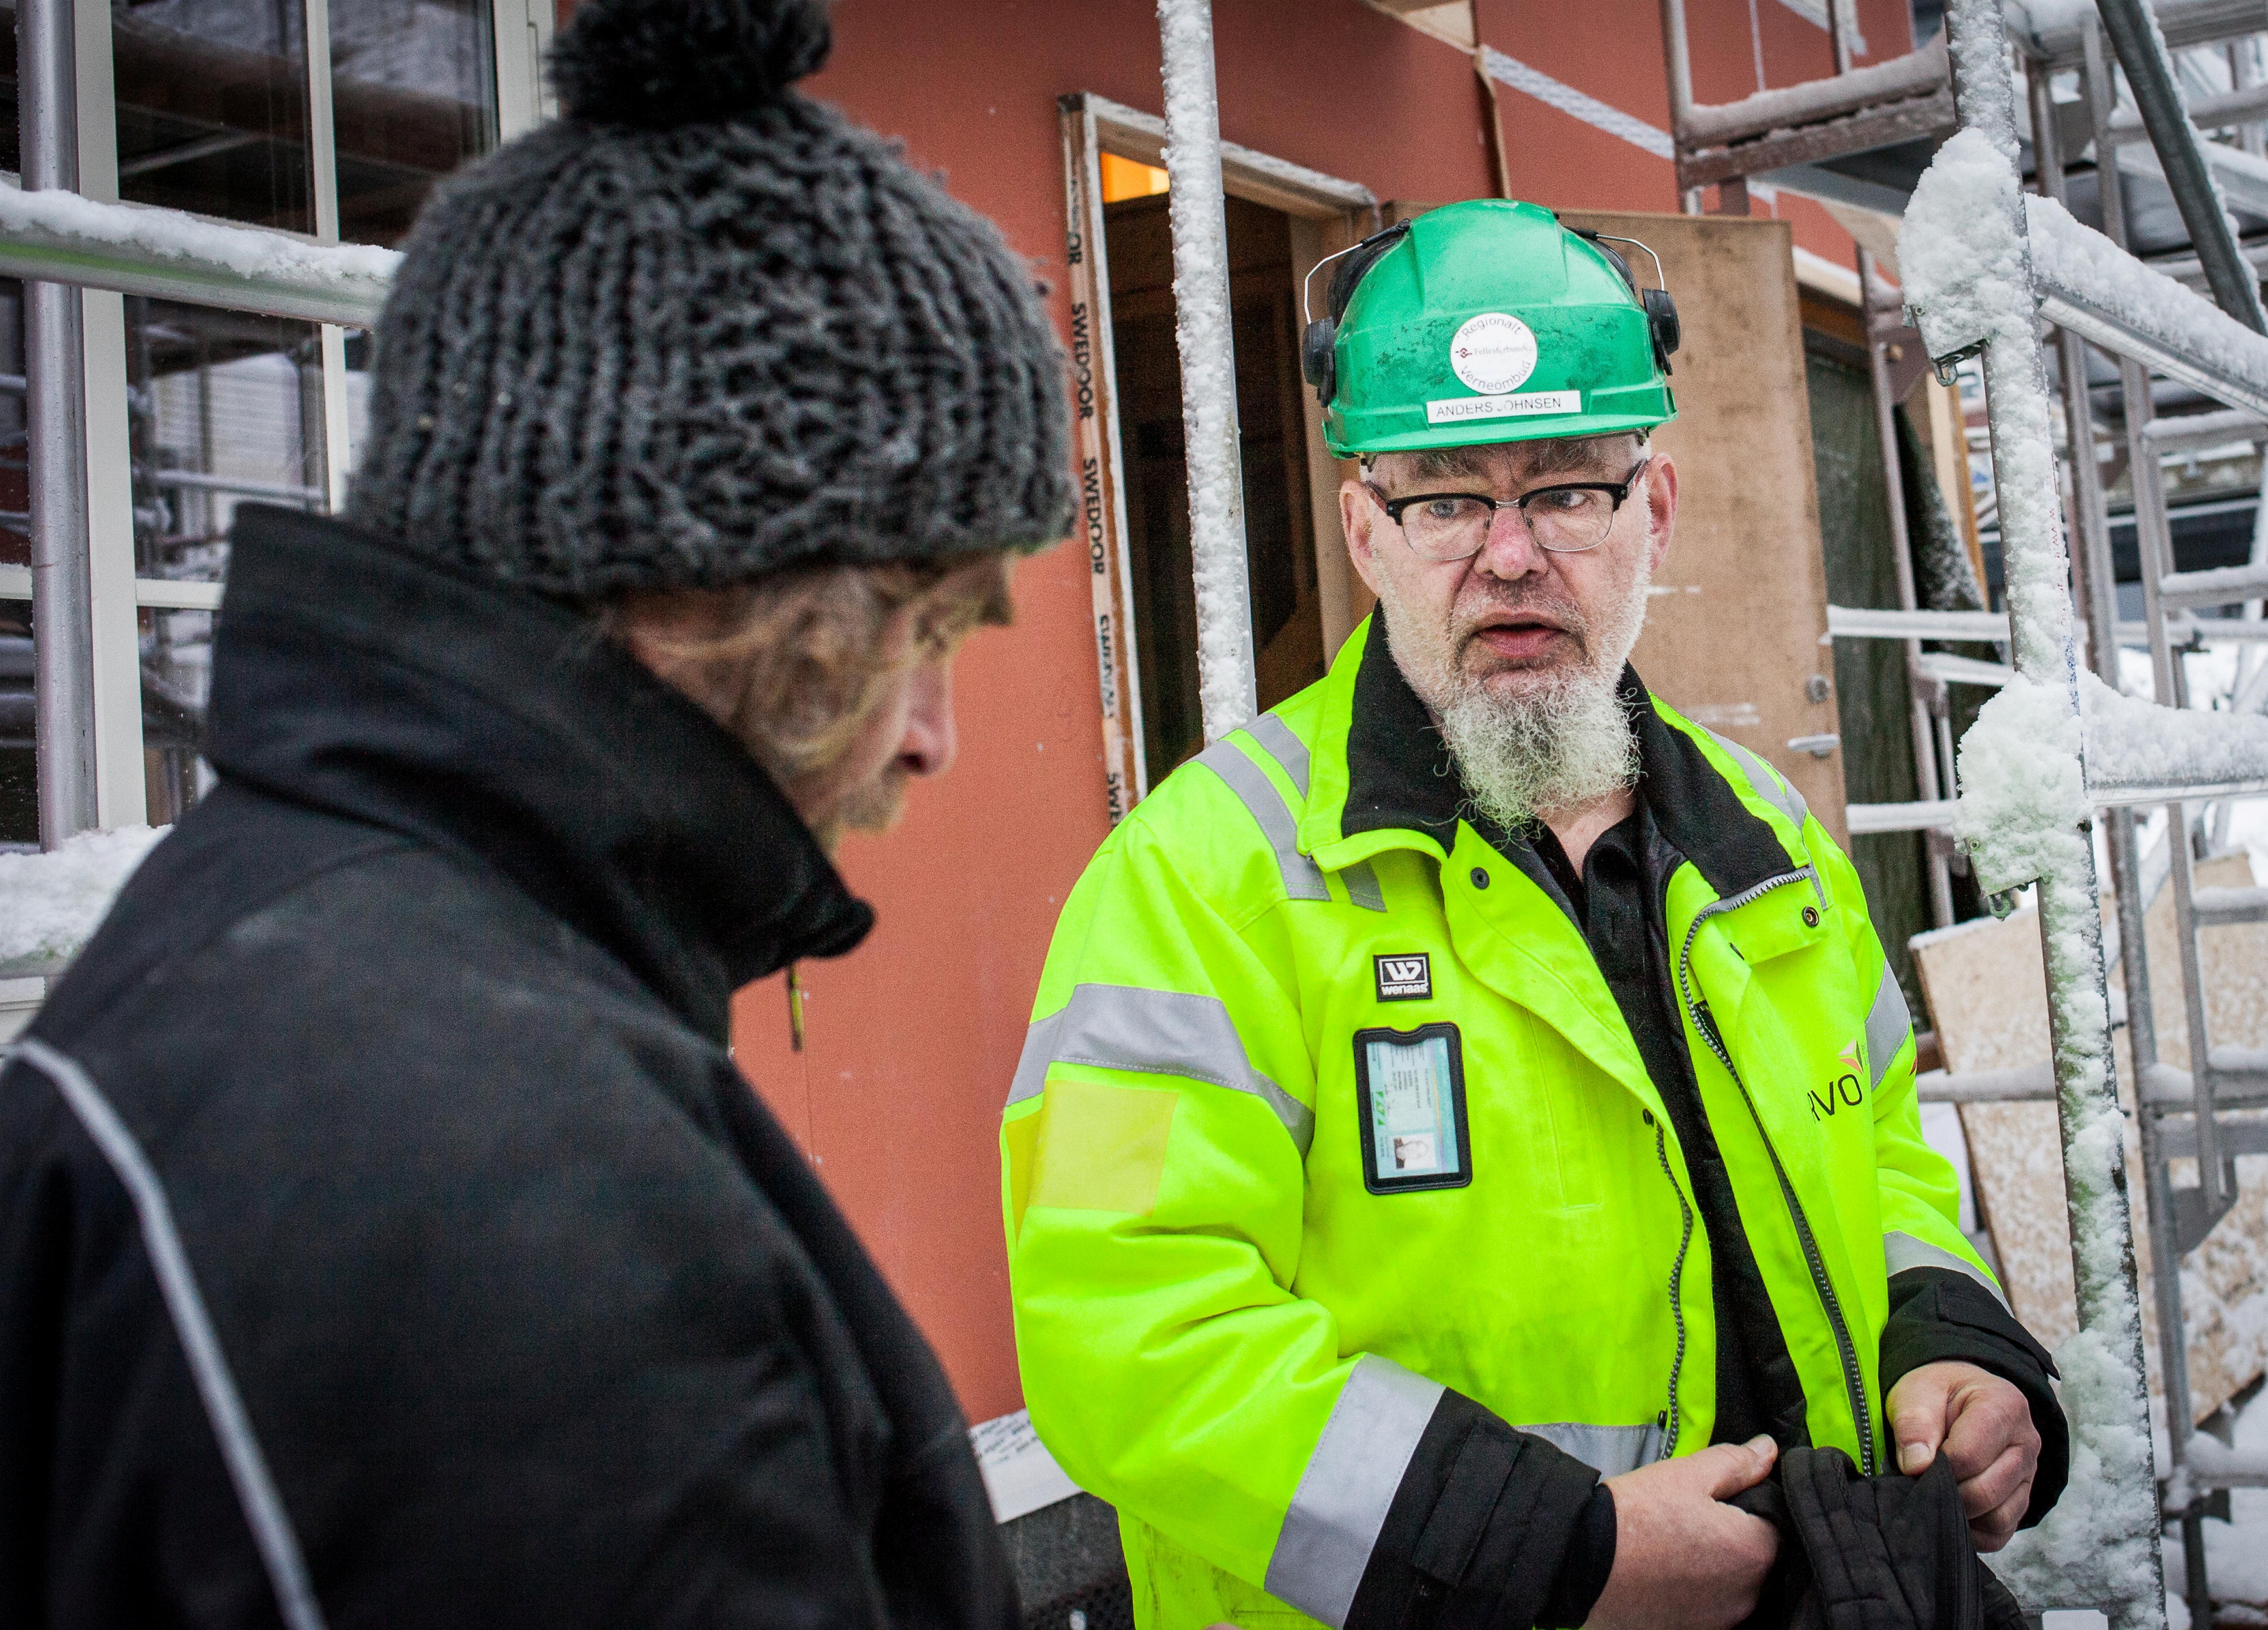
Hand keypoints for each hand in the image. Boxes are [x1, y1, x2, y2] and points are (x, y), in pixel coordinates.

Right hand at [1586, 1435, 1779, 1629]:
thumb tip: (1769, 1451)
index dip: (1748, 1507)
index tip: (1716, 1500)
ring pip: (1732, 1586)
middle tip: (1690, 1519)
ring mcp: (1720, 1620)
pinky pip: (1708, 1608)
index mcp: (1754, 1551)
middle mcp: (1747, 1595)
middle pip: (1755, 1559)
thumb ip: (1735, 1463)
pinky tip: (1664, 1575)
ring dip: (1716, 1569)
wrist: (1580, 1560)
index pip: (1775, 1523)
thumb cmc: (1637, 1512)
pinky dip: (1695, 1593)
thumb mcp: (1686, 1474)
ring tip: (1674, 1547)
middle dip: (1734, 1539)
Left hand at [1886, 1360, 2039, 1550]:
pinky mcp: (2021, 1499)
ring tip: (1937, 1494)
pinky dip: (1974, 1531)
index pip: (1970, 1455)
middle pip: (1987, 1491)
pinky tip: (1953, 1511)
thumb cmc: (1936, 1394)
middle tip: (1922, 1482)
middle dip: (1948, 1493)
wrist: (1955, 1398)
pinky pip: (2002, 1532)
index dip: (1938, 1467)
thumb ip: (1914, 1424)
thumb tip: (1915, 1466)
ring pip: (1999, 1517)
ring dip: (1962, 1515)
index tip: (1916, 1463)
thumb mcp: (1917, 1392)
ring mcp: (2028, 1474)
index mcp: (2003, 1407)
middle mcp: (2026, 1443)